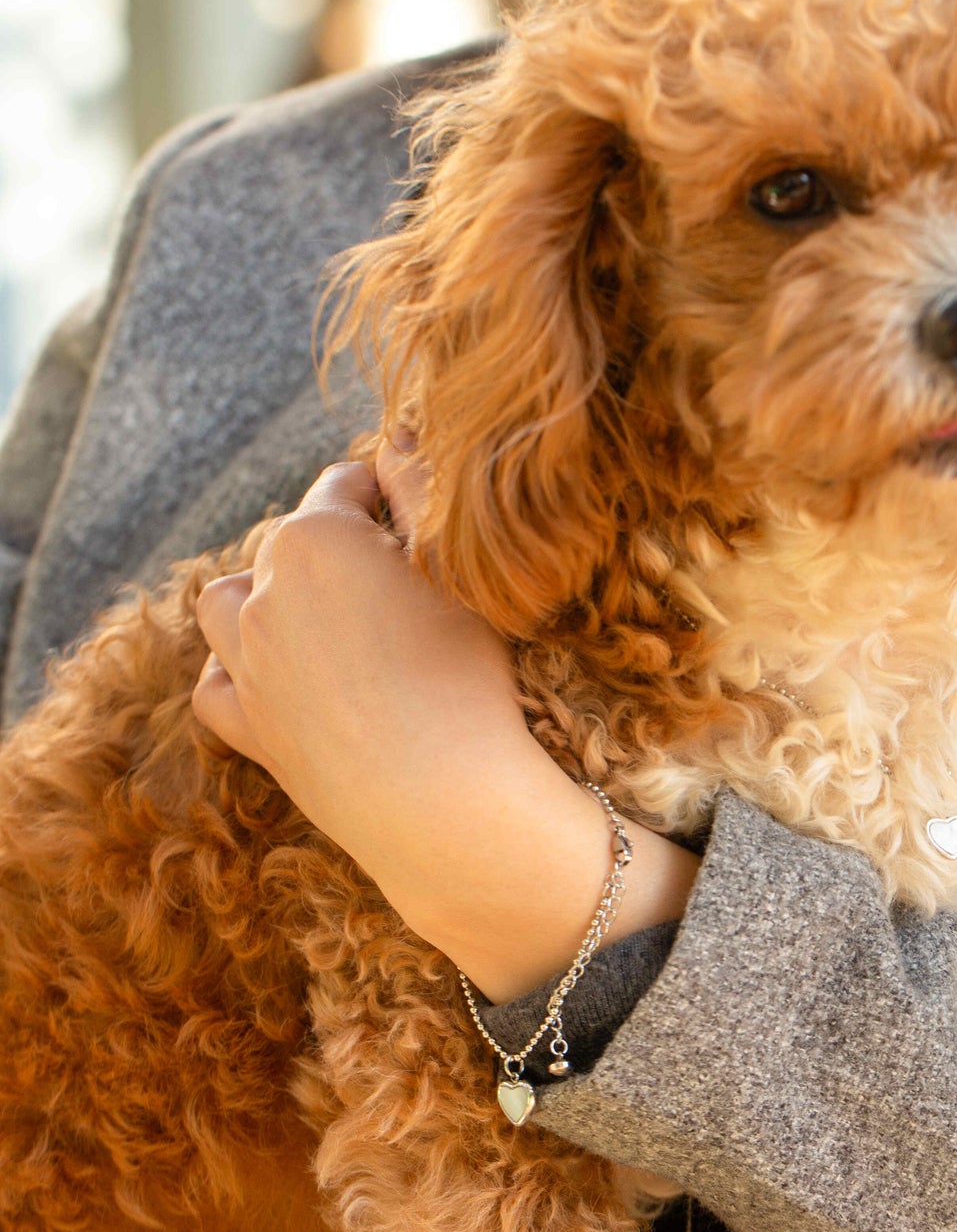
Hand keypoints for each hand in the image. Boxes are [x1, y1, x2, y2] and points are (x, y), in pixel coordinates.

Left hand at [191, 444, 697, 1001]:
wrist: (441, 800)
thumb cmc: (464, 674)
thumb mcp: (457, 566)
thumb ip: (421, 485)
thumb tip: (398, 431)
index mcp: (315, 536)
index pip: (345, 483)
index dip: (390, 499)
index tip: (424, 528)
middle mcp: (264, 589)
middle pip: (292, 542)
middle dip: (336, 549)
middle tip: (399, 585)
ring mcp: (246, 661)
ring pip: (230, 604)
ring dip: (266, 600)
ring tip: (323, 622)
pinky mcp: (247, 725)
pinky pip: (217, 683)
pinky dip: (238, 673)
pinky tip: (280, 681)